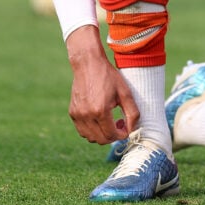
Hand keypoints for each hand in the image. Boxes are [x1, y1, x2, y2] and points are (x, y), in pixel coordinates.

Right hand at [65, 26, 139, 143]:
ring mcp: (77, 115)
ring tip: (109, 122)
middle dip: (112, 136)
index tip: (126, 127)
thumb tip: (131, 130)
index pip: (111, 135)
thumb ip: (132, 113)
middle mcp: (86, 115)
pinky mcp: (72, 113)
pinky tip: (99, 119)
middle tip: (119, 124)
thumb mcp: (125, 93)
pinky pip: (82, 131)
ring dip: (101, 135)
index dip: (122, 135)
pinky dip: (91, 130)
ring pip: (90, 138)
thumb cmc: (109, 76)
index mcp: (100, 111)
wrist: (88, 64)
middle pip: (101, 140)